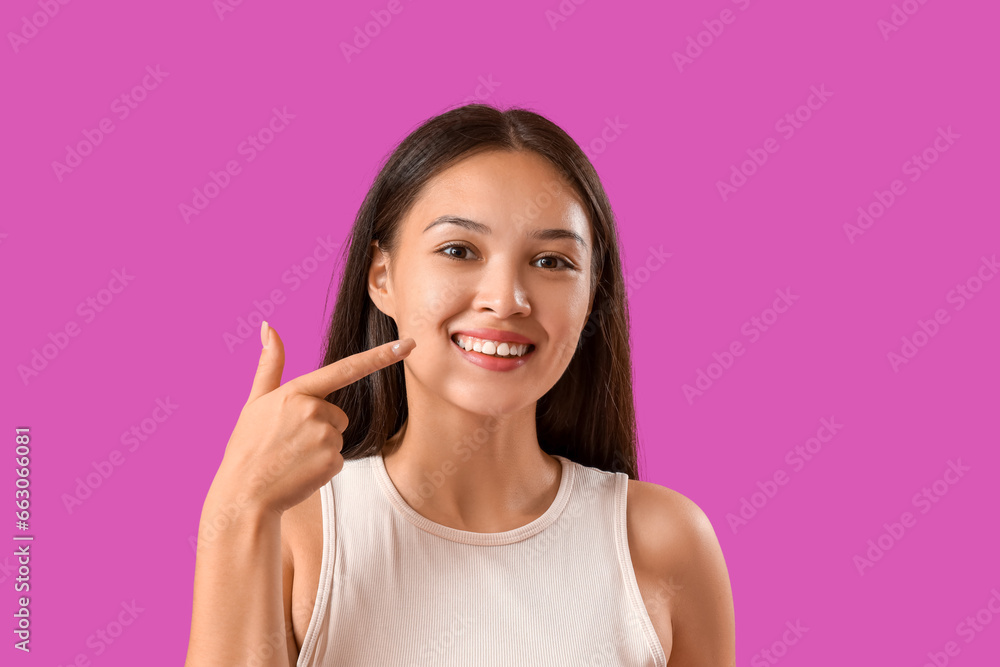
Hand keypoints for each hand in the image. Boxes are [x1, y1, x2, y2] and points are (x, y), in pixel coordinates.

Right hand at [212, 321, 414, 515]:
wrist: (244, 494)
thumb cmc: (248, 447)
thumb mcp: (255, 401)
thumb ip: (270, 364)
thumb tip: (268, 326)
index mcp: (297, 391)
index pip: (346, 368)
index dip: (381, 356)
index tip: (409, 344)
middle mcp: (313, 410)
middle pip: (338, 414)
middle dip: (321, 426)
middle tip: (290, 442)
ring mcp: (324, 437)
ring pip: (338, 437)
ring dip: (321, 448)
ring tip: (292, 457)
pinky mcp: (331, 462)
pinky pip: (338, 459)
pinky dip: (323, 467)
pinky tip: (299, 471)